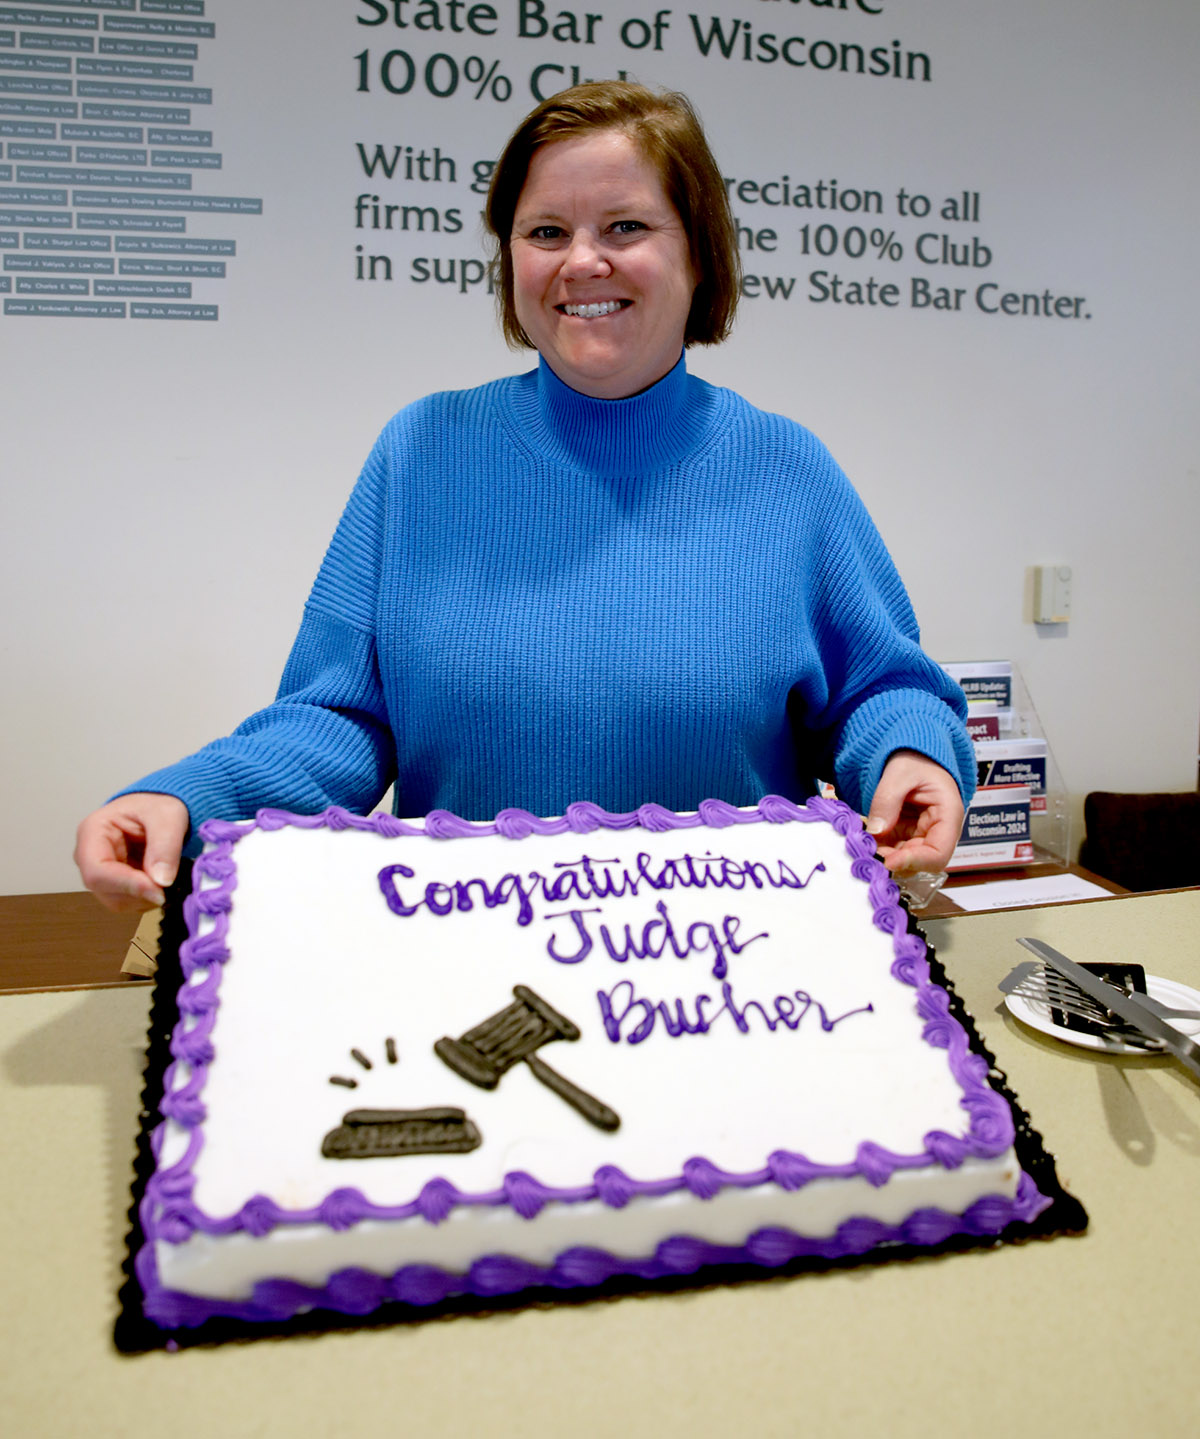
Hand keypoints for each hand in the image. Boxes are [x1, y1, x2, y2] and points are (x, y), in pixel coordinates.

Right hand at [74, 793, 189, 912]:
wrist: (160, 807)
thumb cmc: (157, 805)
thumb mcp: (168, 816)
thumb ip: (165, 845)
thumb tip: (160, 881)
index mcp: (92, 831)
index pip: (97, 870)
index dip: (127, 885)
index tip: (157, 891)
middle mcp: (88, 856)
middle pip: (105, 891)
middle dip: (139, 893)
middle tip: (169, 884)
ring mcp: (99, 872)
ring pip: (117, 901)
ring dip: (145, 897)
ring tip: (165, 874)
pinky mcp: (113, 884)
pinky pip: (129, 902)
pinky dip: (148, 897)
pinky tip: (159, 879)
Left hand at [864, 751, 963, 873]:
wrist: (912, 752)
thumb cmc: (916, 758)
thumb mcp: (900, 772)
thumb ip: (888, 799)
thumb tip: (876, 830)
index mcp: (948, 814)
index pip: (939, 853)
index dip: (915, 862)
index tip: (889, 862)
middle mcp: (938, 830)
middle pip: (920, 861)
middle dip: (894, 861)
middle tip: (868, 854)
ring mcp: (921, 834)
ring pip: (904, 858)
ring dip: (883, 856)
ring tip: (863, 845)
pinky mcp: (905, 834)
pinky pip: (893, 849)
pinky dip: (878, 848)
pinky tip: (864, 840)